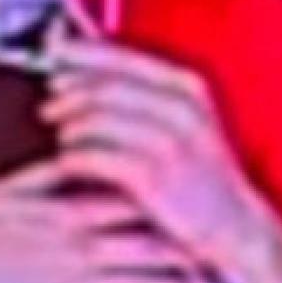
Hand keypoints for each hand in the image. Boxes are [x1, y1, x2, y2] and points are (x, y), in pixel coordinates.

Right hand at [0, 158, 200, 282]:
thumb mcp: (5, 190)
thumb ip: (50, 174)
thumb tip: (82, 154)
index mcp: (65, 210)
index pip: (133, 196)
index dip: (165, 196)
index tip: (185, 196)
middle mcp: (78, 247)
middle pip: (152, 239)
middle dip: (185, 240)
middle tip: (209, 239)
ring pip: (145, 281)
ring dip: (178, 279)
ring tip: (201, 278)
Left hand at [34, 38, 276, 282]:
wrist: (234, 226)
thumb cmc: (200, 177)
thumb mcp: (185, 124)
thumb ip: (146, 97)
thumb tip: (90, 77)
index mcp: (185, 87)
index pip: (121, 57)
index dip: (80, 56)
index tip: (53, 58)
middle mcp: (179, 107)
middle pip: (104, 86)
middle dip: (68, 94)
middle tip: (48, 108)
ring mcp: (167, 142)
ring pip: (97, 119)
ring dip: (70, 127)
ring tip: (62, 140)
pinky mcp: (152, 177)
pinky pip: (96, 156)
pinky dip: (74, 157)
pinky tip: (68, 164)